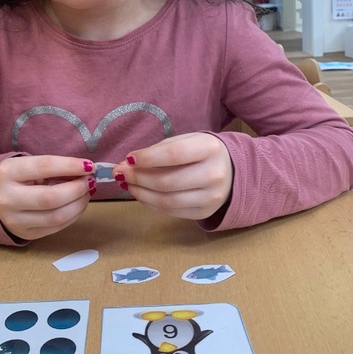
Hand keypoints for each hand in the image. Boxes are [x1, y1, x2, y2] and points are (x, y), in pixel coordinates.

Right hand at [0, 156, 94, 240]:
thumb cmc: (16, 178)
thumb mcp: (27, 166)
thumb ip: (52, 168)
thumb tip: (84, 171)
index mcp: (8, 173)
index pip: (44, 166)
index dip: (70, 165)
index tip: (89, 165)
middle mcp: (8, 198)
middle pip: (51, 197)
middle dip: (77, 189)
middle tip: (90, 181)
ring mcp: (15, 220)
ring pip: (56, 217)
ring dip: (79, 204)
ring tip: (87, 193)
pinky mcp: (26, 234)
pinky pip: (56, 228)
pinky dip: (73, 216)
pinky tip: (78, 205)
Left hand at [113, 133, 232, 219]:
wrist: (232, 171)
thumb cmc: (201, 152)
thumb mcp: (186, 140)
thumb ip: (159, 150)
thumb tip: (128, 163)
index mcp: (210, 148)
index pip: (173, 155)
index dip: (147, 158)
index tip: (128, 159)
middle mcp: (214, 174)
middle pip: (166, 181)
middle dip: (137, 178)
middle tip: (120, 173)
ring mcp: (211, 197)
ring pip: (166, 200)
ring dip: (140, 193)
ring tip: (128, 184)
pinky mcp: (204, 212)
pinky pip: (170, 211)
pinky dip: (150, 203)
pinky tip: (141, 193)